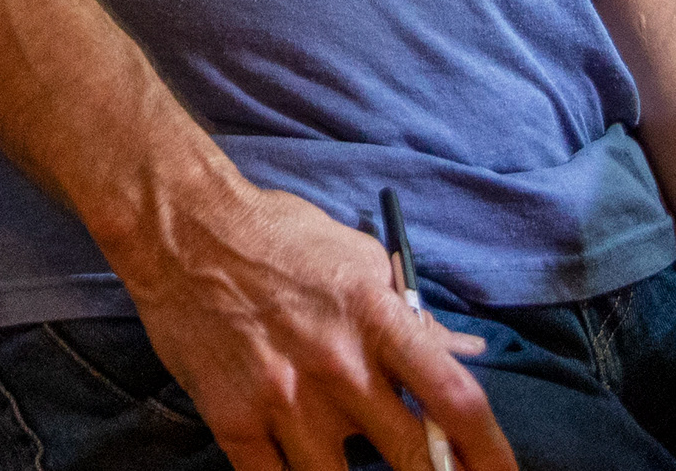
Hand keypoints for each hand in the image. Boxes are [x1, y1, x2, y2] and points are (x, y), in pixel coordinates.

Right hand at [119, 182, 514, 470]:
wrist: (183, 228)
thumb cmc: (277, 236)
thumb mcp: (359, 259)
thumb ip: (413, 313)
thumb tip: (467, 352)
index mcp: (378, 320)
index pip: (456, 400)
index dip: (491, 453)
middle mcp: (339, 366)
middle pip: (414, 459)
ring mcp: (285, 399)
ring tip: (355, 467)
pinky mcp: (234, 420)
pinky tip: (302, 469)